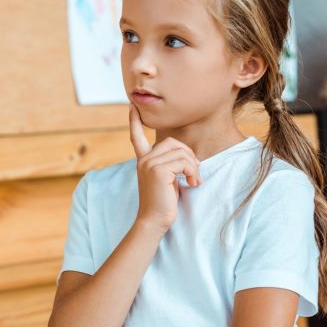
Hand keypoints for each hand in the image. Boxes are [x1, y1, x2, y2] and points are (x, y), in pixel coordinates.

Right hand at [128, 104, 201, 231]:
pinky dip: (193, 172)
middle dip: (189, 155)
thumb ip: (171, 164)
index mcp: (143, 160)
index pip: (136, 136)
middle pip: (173, 142)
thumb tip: (191, 156)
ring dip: (194, 167)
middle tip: (194, 174)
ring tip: (194, 181)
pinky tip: (192, 184)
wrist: (154, 221)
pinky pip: (184, 162)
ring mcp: (149, 164)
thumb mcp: (166, 179)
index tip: (132, 106)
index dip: (134, 121)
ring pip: (182, 152)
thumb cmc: (163, 203)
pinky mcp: (158, 171)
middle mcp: (144, 159)